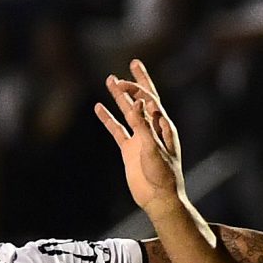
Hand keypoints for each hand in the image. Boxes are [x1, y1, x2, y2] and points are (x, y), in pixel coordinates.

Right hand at [94, 59, 185, 214]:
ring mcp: (140, 138)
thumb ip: (145, 126)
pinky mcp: (129, 149)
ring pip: (127, 112)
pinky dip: (108, 119)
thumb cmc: (163, 174)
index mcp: (163, 125)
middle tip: (133, 63)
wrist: (159, 198)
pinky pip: (117, 130)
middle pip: (143, 99)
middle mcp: (152, 128)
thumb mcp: (154, 148)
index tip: (124, 84)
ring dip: (119, 97)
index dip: (138, 89)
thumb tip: (139, 102)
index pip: (150, 99)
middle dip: (137, 82)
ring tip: (109, 80)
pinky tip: (99, 108)